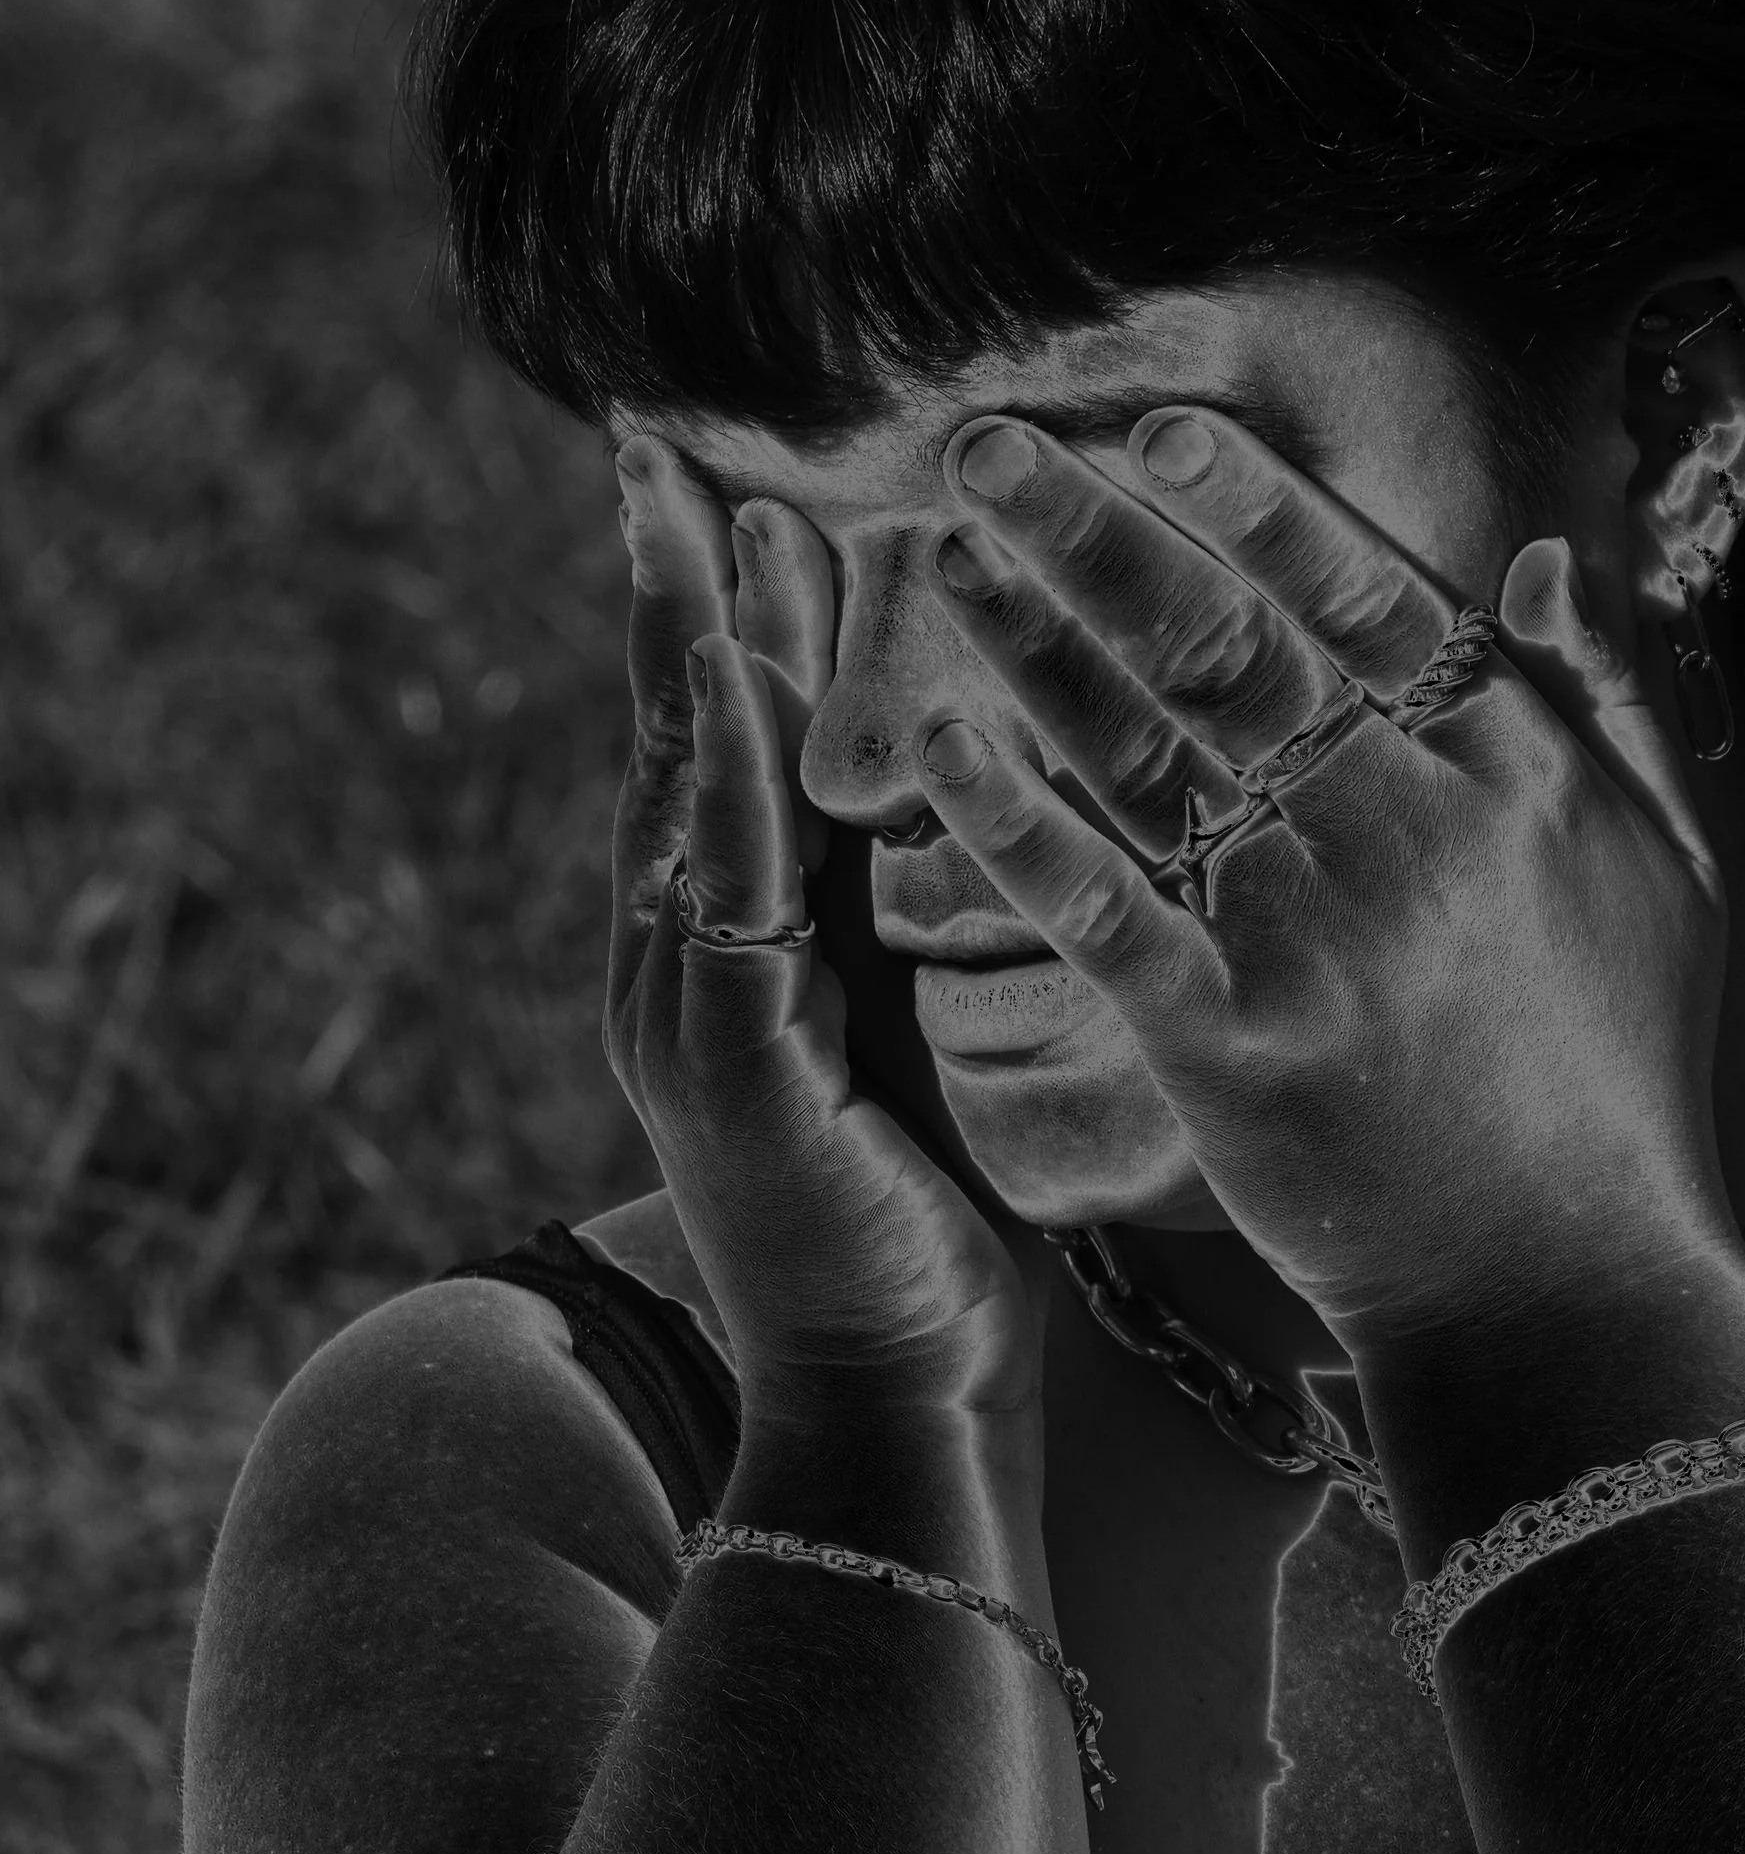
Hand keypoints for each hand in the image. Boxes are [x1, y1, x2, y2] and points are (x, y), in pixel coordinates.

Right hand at [605, 438, 1039, 1422]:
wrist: (907, 1415)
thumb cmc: (946, 1241)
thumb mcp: (931, 1043)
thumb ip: (917, 928)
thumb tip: (976, 803)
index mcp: (729, 964)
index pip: (717, 756)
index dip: (717, 620)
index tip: (731, 488)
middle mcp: (679, 976)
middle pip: (669, 739)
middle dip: (668, 585)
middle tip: (659, 439)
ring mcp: (686, 1021)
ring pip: (683, 790)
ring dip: (690, 639)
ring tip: (690, 501)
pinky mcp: (731, 1069)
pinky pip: (731, 889)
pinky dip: (738, 776)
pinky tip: (748, 680)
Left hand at [906, 407, 1736, 1356]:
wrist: (1570, 1290)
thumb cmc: (1626, 1082)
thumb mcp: (1672, 869)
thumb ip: (1609, 701)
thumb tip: (1548, 557)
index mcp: (1516, 779)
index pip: (1369, 597)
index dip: (1256, 504)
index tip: (1162, 429)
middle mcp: (1407, 836)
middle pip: (1228, 643)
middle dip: (1099, 528)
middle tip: (993, 444)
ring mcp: (1308, 940)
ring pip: (1148, 749)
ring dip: (1034, 636)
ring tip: (946, 552)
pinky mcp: (1224, 1046)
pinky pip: (1097, 906)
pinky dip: (1011, 817)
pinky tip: (939, 740)